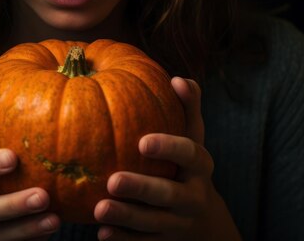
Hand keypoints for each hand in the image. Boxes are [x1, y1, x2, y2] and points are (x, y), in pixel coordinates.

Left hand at [94, 77, 240, 239]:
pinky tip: (102, 233)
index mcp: (201, 166)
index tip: (142, 141)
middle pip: (169, 194)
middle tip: (113, 180)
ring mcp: (179, 223)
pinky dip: (124, 239)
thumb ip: (188, 108)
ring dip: (126, 216)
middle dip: (142, 188)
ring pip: (153, 223)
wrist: (204, 221)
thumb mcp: (193, 137)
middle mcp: (194, 195)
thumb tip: (178, 78)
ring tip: (99, 209)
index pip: (190, 154)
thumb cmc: (188, 165)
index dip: (169, 147)